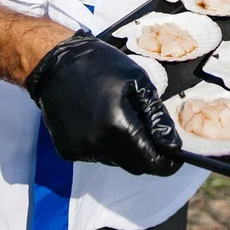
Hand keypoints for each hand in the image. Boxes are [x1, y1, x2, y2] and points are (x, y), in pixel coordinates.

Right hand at [26, 33, 181, 175]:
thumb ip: (157, 116)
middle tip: (149, 128)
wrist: (55, 62)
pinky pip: (96, 156)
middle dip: (147, 153)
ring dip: (125, 148)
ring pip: (116, 161)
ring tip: (119, 116)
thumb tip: (173, 144)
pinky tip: (99, 119)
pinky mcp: (67, 151)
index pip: (152, 163)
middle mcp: (97, 145)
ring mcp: (80, 150)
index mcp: (118, 127)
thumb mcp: (138, 81)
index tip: (174, 154)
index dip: (167, 162)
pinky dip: (104, 144)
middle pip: (135, 166)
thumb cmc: (100, 65)